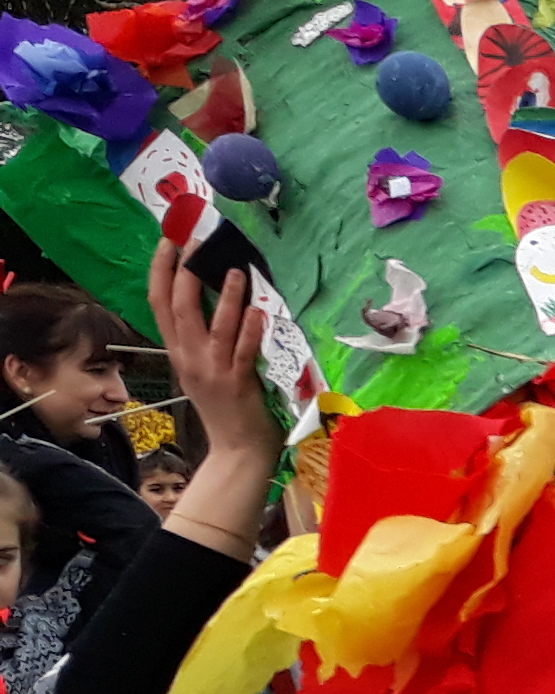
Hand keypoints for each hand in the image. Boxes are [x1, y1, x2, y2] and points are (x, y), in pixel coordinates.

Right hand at [145, 238, 283, 557]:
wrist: (239, 451)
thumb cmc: (229, 407)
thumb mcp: (205, 368)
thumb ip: (203, 338)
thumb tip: (210, 298)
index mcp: (179, 352)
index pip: (158, 304)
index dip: (159, 271)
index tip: (167, 241)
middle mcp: (190, 358)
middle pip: (177, 308)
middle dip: (182, 272)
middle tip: (194, 241)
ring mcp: (213, 371)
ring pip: (211, 327)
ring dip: (222, 296)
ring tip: (234, 269)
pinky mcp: (238, 384)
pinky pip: (242, 352)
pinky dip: (248, 330)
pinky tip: (256, 310)